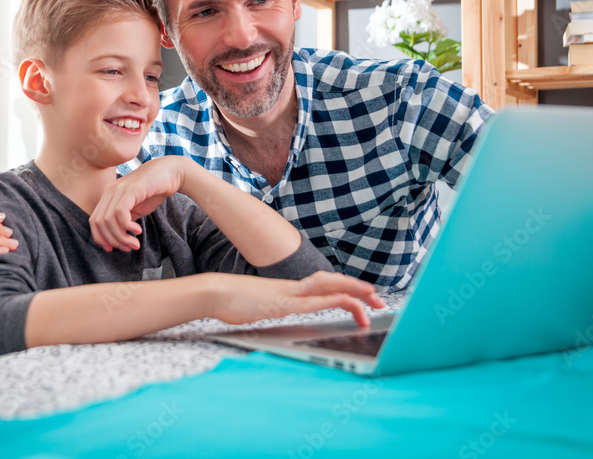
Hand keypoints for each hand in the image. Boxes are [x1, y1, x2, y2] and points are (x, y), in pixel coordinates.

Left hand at [90, 157, 189, 252]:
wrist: (170, 173)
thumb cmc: (153, 191)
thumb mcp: (135, 209)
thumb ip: (123, 220)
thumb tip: (117, 238)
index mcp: (108, 196)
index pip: (94, 221)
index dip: (100, 238)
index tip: (112, 249)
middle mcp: (110, 191)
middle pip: (99, 223)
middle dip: (112, 240)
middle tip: (128, 248)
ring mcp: (119, 189)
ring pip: (108, 220)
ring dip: (122, 237)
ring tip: (135, 243)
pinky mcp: (131, 190)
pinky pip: (120, 212)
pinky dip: (127, 226)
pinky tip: (138, 230)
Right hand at [210, 271, 384, 326]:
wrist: (214, 292)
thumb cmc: (230, 301)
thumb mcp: (256, 306)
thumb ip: (269, 306)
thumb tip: (270, 310)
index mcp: (288, 289)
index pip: (323, 285)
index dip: (344, 287)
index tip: (362, 296)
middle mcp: (293, 288)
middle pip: (332, 282)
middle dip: (358, 289)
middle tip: (379, 299)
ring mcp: (289, 294)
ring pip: (329, 288)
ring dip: (354, 293)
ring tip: (373, 301)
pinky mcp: (283, 303)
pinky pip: (315, 301)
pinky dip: (335, 301)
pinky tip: (349, 305)